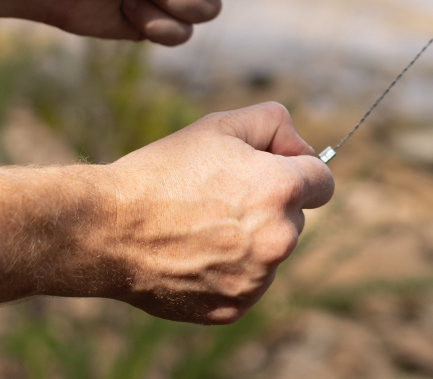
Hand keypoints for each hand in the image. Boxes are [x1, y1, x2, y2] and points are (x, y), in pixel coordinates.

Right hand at [95, 102, 333, 322]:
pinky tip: (196, 251)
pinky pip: (248, 281)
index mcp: (281, 190)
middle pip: (295, 217)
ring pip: (271, 251)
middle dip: (271, 203)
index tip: (272, 170)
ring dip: (252, 238)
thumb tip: (300, 148)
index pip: (323, 182)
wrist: (110, 227)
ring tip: (203, 223)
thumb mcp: (222, 125)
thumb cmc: (166, 170)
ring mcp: (256, 279)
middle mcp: (278, 239)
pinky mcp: (233, 308)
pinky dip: (231, 268)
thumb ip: (275, 124)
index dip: (297, 170)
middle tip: (222, 193)